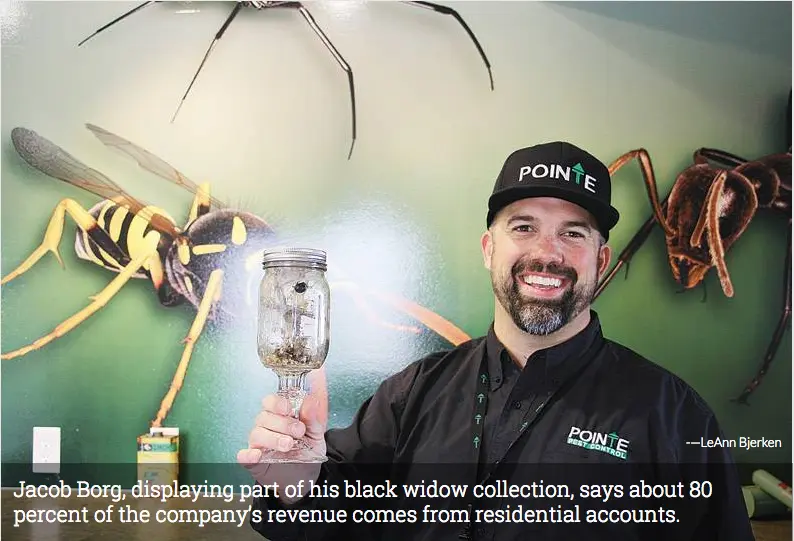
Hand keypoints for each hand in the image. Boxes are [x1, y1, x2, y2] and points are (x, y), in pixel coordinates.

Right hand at [237, 369, 327, 501]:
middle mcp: (266, 427)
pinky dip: (247, 455)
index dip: (277, 403)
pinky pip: (244, 456)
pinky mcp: (254, 463)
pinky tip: (257, 455)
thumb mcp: (315, 434)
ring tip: (289, 445)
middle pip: (263, 417)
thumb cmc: (307, 450)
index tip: (289, 409)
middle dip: (282, 423)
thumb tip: (311, 402)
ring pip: (256, 434)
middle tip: (299, 432)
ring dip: (272, 438)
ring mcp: (258, 445)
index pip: (270, 402)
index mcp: (279, 416)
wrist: (306, 476)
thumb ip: (312, 419)